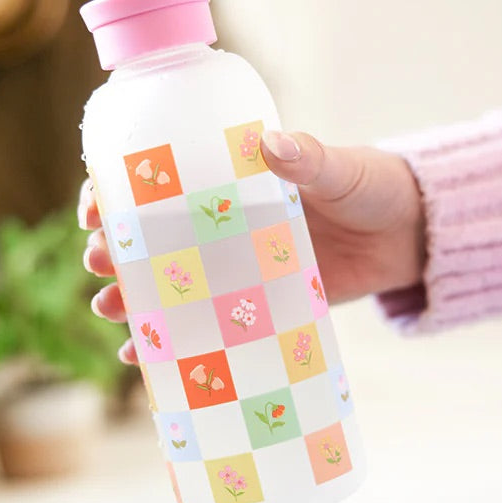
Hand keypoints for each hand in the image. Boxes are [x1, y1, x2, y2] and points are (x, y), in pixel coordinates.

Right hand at [78, 132, 425, 364]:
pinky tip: (141, 358)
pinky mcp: (255, 308)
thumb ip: (309, 158)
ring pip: (166, 285)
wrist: (408, 235)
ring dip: (130, 297)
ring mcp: (234, 269)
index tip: (93, 204)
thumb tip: (273, 145)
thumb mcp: (338, 169)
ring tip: (108, 308)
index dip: (116, 192)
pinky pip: (203, 327)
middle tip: (96, 259)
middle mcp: (221, 226)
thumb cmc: (370, 187)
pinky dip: (170, 343)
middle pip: (148, 238)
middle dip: (112, 249)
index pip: (158, 181)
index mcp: (230, 182)